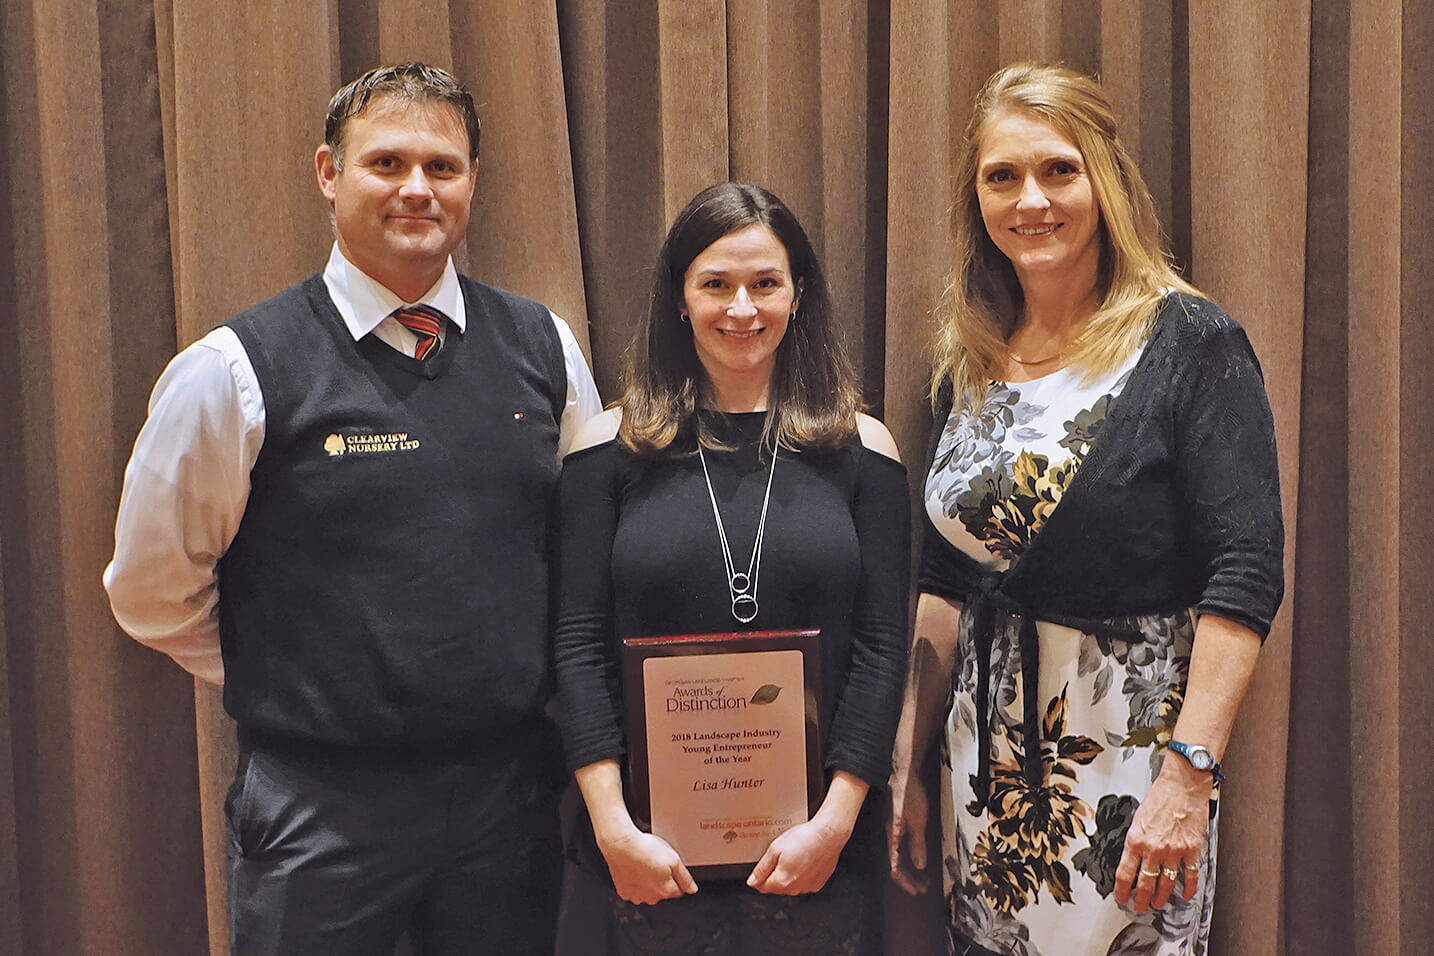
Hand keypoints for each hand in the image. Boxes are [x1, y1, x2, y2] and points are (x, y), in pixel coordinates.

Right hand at [599, 828, 697, 904]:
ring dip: (648, 882)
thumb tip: (692, 889)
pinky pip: (634, 890)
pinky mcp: (624, 891)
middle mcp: (651, 897)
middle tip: (657, 863)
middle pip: (663, 892)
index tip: (670, 868)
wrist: (621, 845)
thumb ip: (685, 877)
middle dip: (662, 880)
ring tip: (645, 864)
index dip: (677, 878)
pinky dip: (635, 882)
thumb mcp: (674, 859)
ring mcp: (636, 895)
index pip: (678, 890)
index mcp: (665, 891)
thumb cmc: (645, 850)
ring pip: (648, 892)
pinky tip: (635, 869)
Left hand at [747, 817, 847, 895]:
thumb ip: (762, 869)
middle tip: (780, 855)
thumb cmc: (803, 839)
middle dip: (774, 875)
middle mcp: (795, 889)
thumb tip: (752, 882)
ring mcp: (808, 887)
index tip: (763, 866)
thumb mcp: (775, 849)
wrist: (829, 835)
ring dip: (788, 875)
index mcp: (782, 882)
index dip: (759, 877)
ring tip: (794, 855)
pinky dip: (801, 874)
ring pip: (790, 886)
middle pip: (776, 887)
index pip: (762, 887)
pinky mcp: (818, 883)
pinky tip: (804, 860)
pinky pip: (803, 883)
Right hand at [888, 769, 930, 894]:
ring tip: (924, 877)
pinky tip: (918, 856)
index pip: (895, 866)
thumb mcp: (918, 821)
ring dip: (911, 868)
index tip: (916, 891)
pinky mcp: (897, 822)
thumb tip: (919, 866)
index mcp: (892, 836)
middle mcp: (889, 834)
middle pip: (896, 863)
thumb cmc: (910, 794)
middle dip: (910, 878)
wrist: (904, 771)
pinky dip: (910, 854)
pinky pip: (900, 844)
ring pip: (899, 854)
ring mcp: (892, 828)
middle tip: (923, 888)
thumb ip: (917, 844)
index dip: (906, 881)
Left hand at [1113, 760, 1211, 911]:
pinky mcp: (1192, 850)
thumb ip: (1136, 840)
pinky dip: (1188, 887)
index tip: (1122, 897)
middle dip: (1141, 900)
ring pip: (1166, 884)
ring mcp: (1174, 852)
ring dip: (1161, 897)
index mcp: (1136, 840)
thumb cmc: (1160, 797)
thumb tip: (1133, 858)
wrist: (1182, 786)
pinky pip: (1190, 875)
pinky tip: (1186, 894)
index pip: (1125, 873)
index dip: (1122, 890)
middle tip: (1140, 907)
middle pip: (1145, 884)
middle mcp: (1153, 849)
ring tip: (1158, 903)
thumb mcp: (1138, 819)